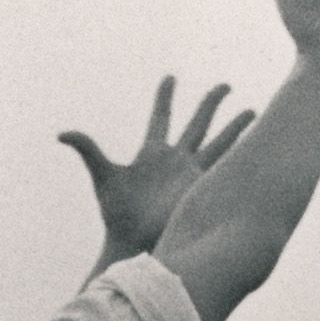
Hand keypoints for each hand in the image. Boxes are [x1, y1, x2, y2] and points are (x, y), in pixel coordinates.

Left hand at [60, 77, 255, 259]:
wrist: (134, 243)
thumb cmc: (117, 215)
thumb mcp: (103, 177)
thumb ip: (87, 150)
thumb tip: (61, 133)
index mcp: (152, 153)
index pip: (161, 117)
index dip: (165, 97)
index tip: (171, 77)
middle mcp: (175, 161)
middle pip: (198, 124)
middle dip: (211, 104)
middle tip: (226, 85)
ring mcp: (191, 175)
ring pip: (219, 143)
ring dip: (236, 127)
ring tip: (254, 110)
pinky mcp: (203, 189)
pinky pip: (226, 166)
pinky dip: (241, 153)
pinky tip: (257, 142)